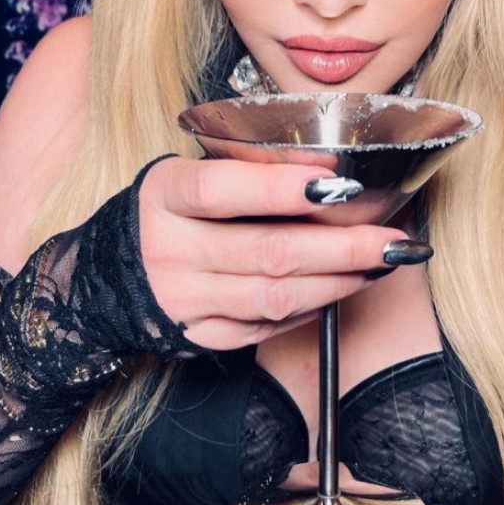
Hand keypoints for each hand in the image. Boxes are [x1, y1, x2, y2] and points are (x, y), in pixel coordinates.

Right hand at [138, 156, 408, 350]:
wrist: (111, 272)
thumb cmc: (172, 210)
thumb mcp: (192, 172)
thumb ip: (249, 171)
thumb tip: (330, 169)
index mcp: (166, 195)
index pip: (221, 190)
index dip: (279, 187)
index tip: (336, 182)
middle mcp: (170, 249)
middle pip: (266, 252)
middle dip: (341, 247)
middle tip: (392, 240)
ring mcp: (183, 298)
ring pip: (272, 297)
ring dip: (337, 282)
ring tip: (380, 265)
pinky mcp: (198, 335)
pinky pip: (264, 328)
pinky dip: (309, 309)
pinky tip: (341, 288)